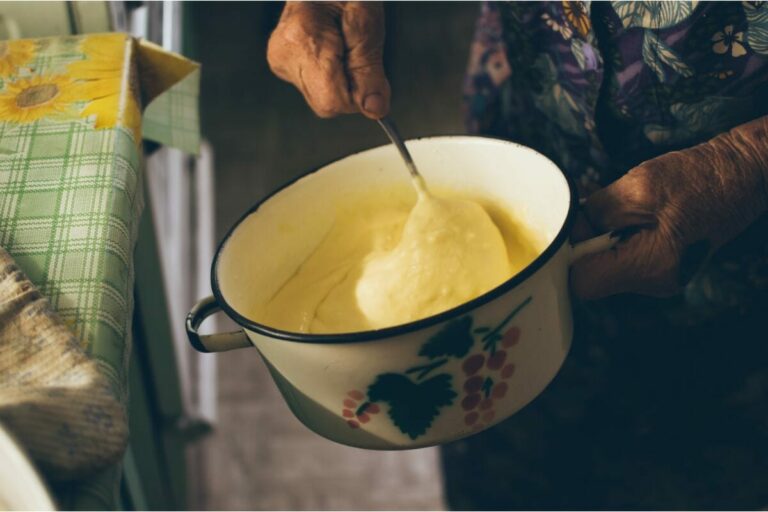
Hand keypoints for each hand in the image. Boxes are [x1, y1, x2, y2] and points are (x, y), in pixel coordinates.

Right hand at [267, 1, 389, 118]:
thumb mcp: (367, 24)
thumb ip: (369, 71)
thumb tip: (374, 109)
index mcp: (302, 40)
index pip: (331, 100)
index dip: (357, 96)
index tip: (371, 76)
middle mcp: (284, 54)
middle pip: (325, 103)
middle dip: (350, 88)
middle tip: (357, 53)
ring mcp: (280, 60)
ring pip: (320, 99)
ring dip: (341, 81)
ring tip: (343, 46)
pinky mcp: (282, 64)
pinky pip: (315, 88)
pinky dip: (331, 76)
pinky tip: (332, 51)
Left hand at [571, 116, 767, 298]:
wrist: (740, 176)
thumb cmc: (695, 178)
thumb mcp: (636, 187)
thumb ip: (596, 213)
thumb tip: (569, 230)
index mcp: (650, 266)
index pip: (582, 283)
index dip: (568, 257)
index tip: (573, 229)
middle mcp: (655, 283)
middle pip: (593, 278)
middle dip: (585, 246)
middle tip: (595, 213)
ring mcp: (661, 279)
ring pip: (607, 269)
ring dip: (602, 240)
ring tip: (621, 210)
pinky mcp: (663, 268)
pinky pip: (624, 261)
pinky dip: (618, 240)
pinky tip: (631, 217)